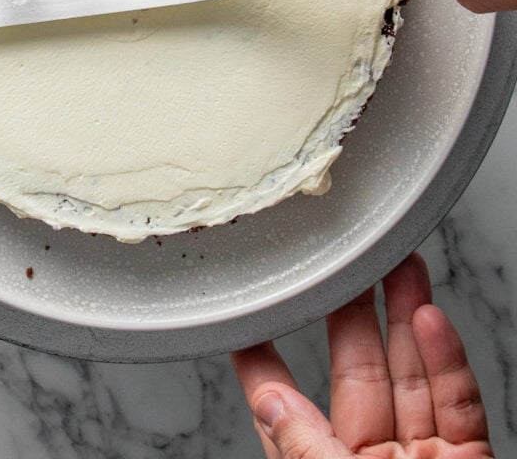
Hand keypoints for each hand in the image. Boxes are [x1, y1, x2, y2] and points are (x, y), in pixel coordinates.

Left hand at [232, 254, 492, 457]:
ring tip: (396, 270)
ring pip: (412, 378)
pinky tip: (429, 320)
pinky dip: (446, 361)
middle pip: (359, 376)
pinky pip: (457, 405)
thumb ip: (304, 452)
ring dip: (406, 321)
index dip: (267, 361)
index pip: (285, 409)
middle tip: (346, 266)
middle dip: (354, 317)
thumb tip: (267, 399)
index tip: (250, 316)